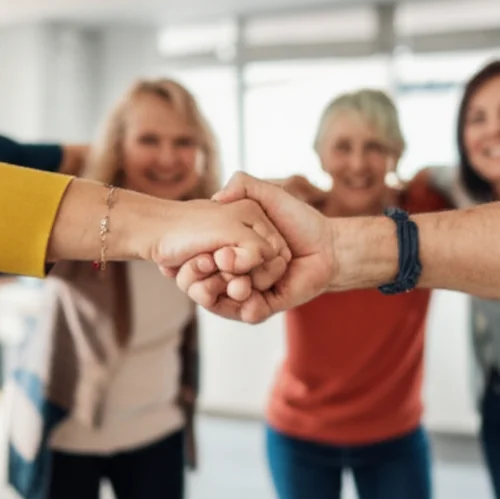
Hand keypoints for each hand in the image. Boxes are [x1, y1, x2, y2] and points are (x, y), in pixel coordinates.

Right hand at [165, 172, 336, 322]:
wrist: (328, 244)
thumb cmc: (297, 219)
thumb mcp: (268, 195)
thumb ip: (243, 184)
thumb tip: (217, 196)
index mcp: (226, 251)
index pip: (196, 262)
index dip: (184, 262)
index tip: (172, 259)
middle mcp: (233, 274)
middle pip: (202, 286)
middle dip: (198, 280)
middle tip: (206, 264)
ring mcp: (249, 292)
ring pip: (223, 303)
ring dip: (222, 293)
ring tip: (235, 280)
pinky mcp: (267, 305)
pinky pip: (249, 314)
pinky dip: (246, 307)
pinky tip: (248, 293)